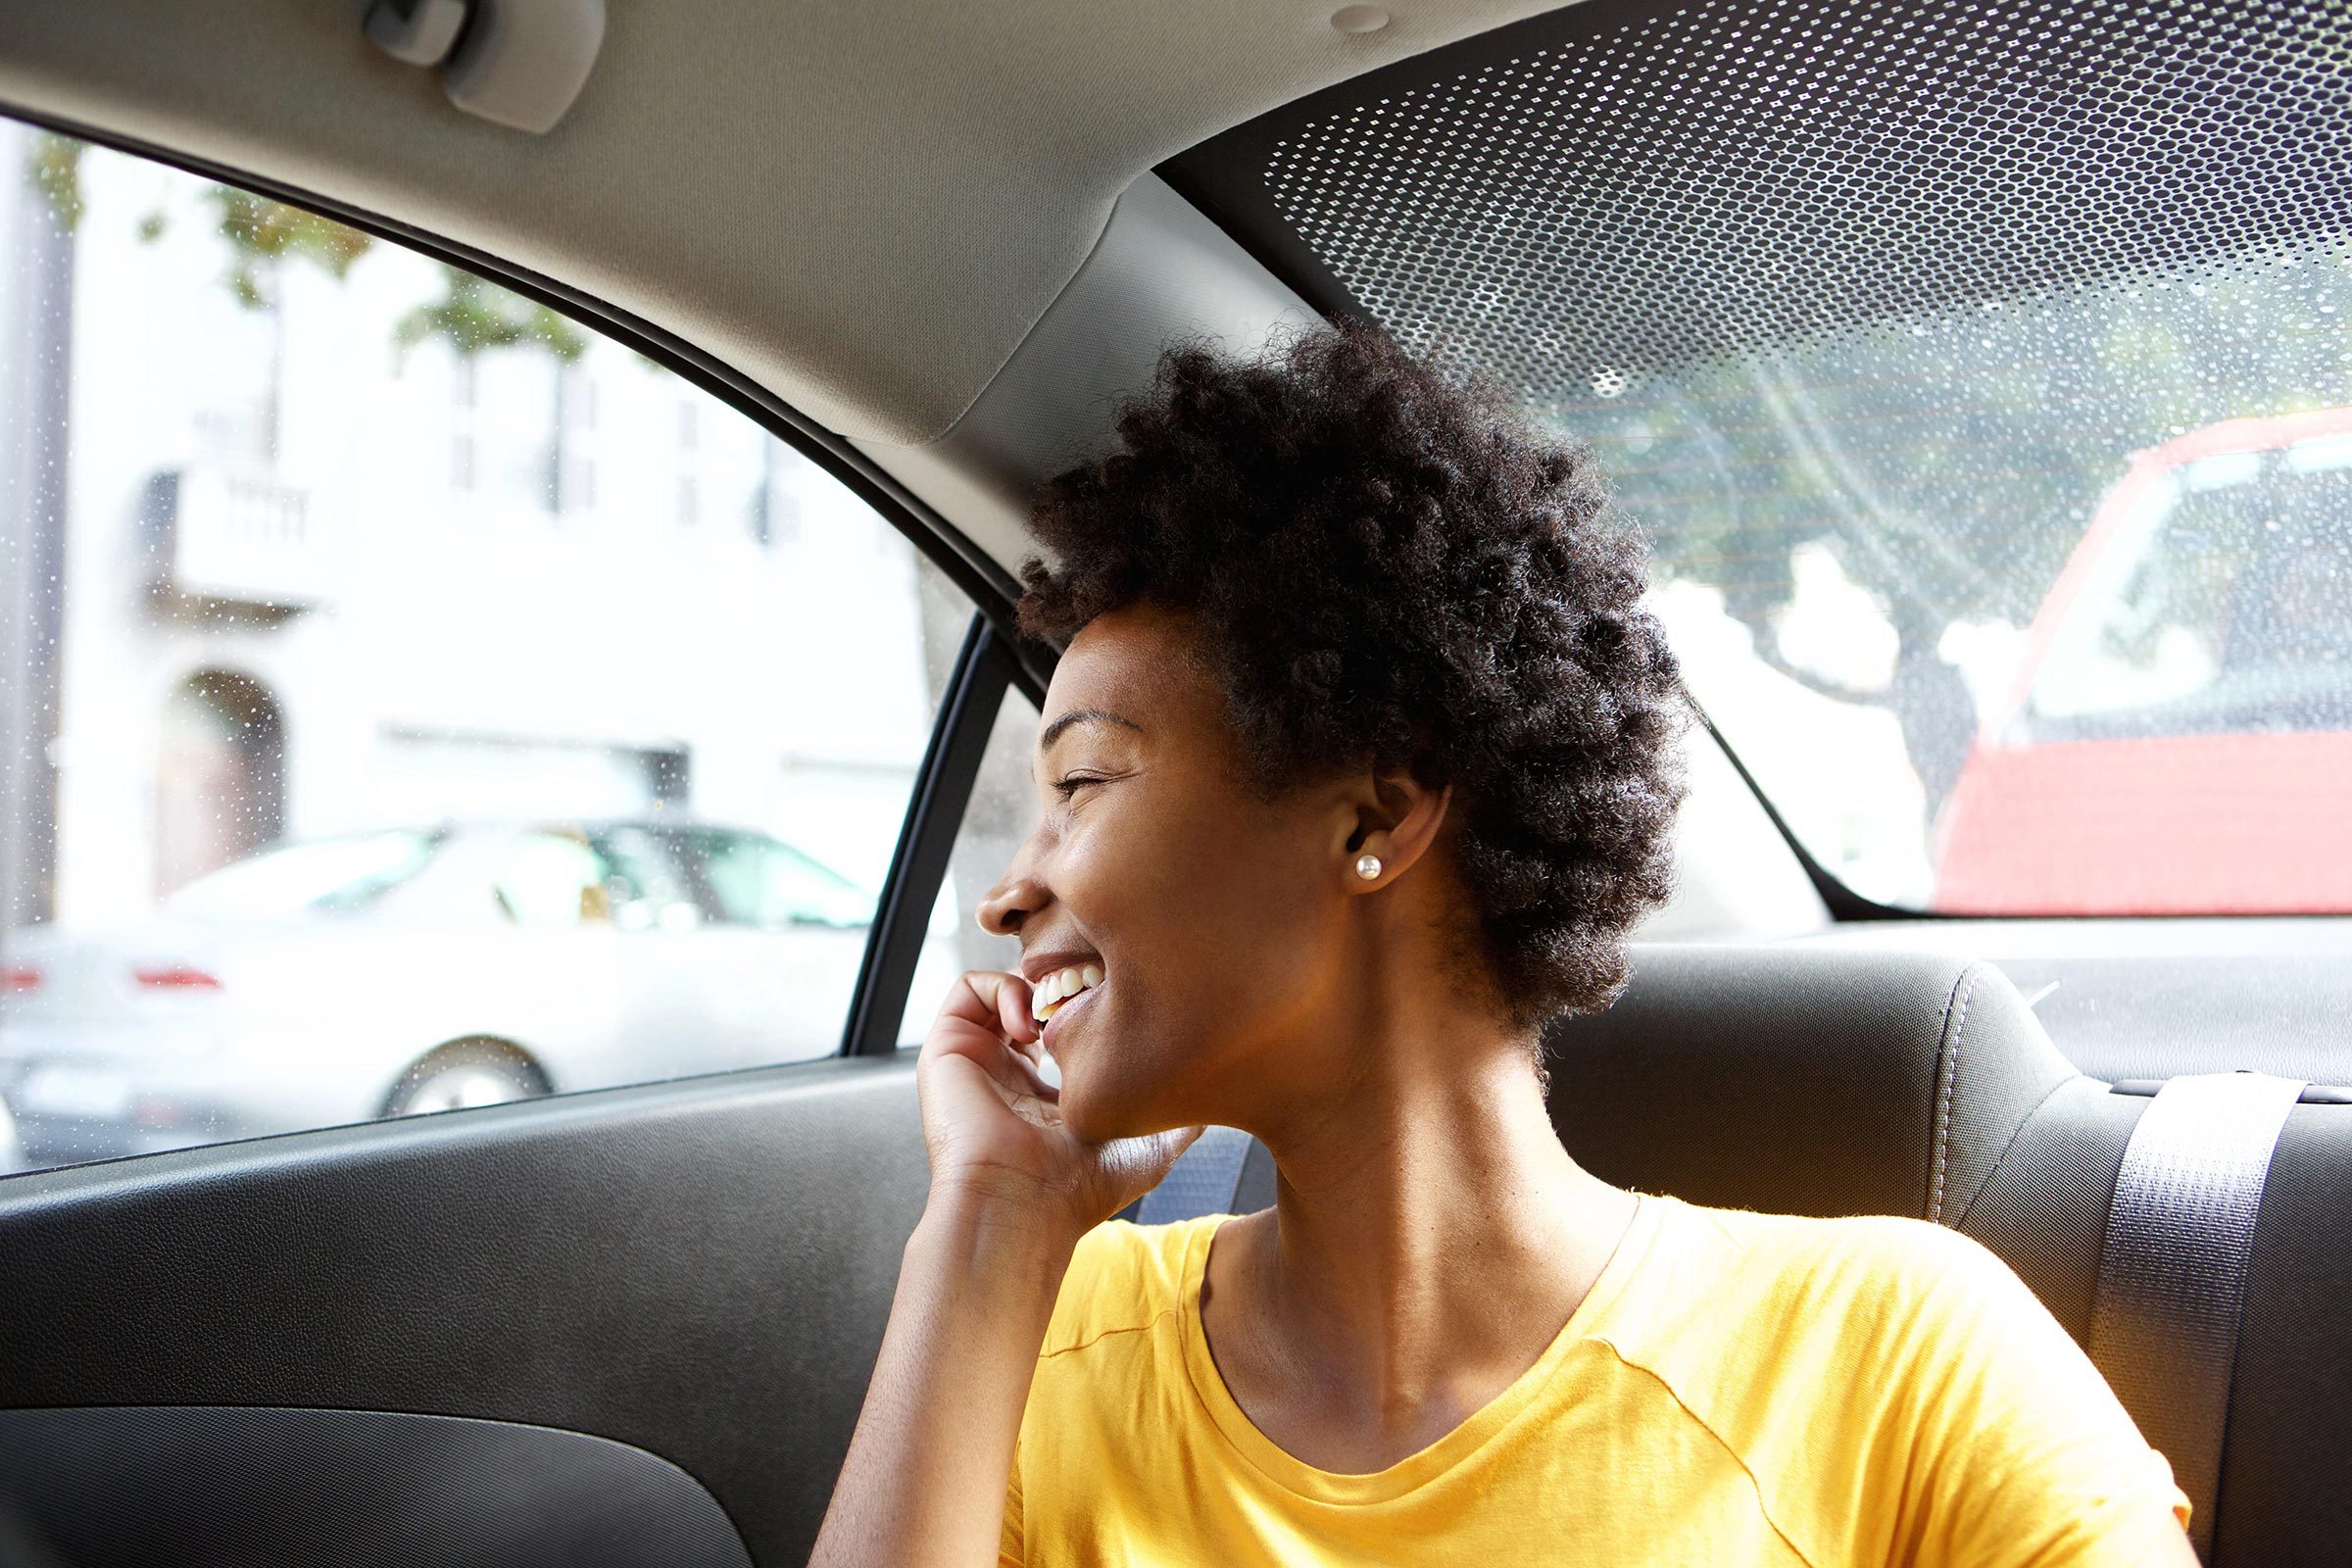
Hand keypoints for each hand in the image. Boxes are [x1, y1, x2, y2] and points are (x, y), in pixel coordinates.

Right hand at [916, 971, 1200, 1238]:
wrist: (1022, 1204)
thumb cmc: (1078, 1190)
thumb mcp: (1148, 1150)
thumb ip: (1179, 1125)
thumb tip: (1211, 1110)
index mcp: (1044, 1098)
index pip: (1064, 1032)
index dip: (1092, 1009)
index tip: (1118, 1010)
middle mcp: (1007, 1075)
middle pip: (1033, 1002)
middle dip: (1065, 986)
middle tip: (1089, 996)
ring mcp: (976, 1059)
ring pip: (1003, 987)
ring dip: (1033, 985)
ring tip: (1055, 1015)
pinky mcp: (948, 1048)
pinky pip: (968, 988)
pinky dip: (1003, 988)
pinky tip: (1028, 1024)